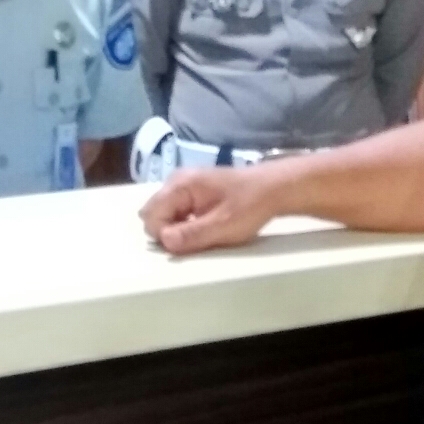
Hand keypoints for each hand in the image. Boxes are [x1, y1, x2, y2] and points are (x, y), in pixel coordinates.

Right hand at [139, 166, 280, 253]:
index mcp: (180, 185)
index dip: (165, 236)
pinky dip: (184, 223)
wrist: (273, 187)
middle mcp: (176, 180)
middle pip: (152, 213)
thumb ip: (192, 234)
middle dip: (167, 232)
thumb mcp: (223, 225)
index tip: (190, 243)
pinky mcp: (191, 191)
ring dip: (176, 228)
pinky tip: (204, 226)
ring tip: (202, 232)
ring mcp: (182, 184)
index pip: (151, 216)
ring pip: (163, 213)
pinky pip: (175, 211)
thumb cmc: (250, 205)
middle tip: (195, 238)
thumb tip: (164, 242)